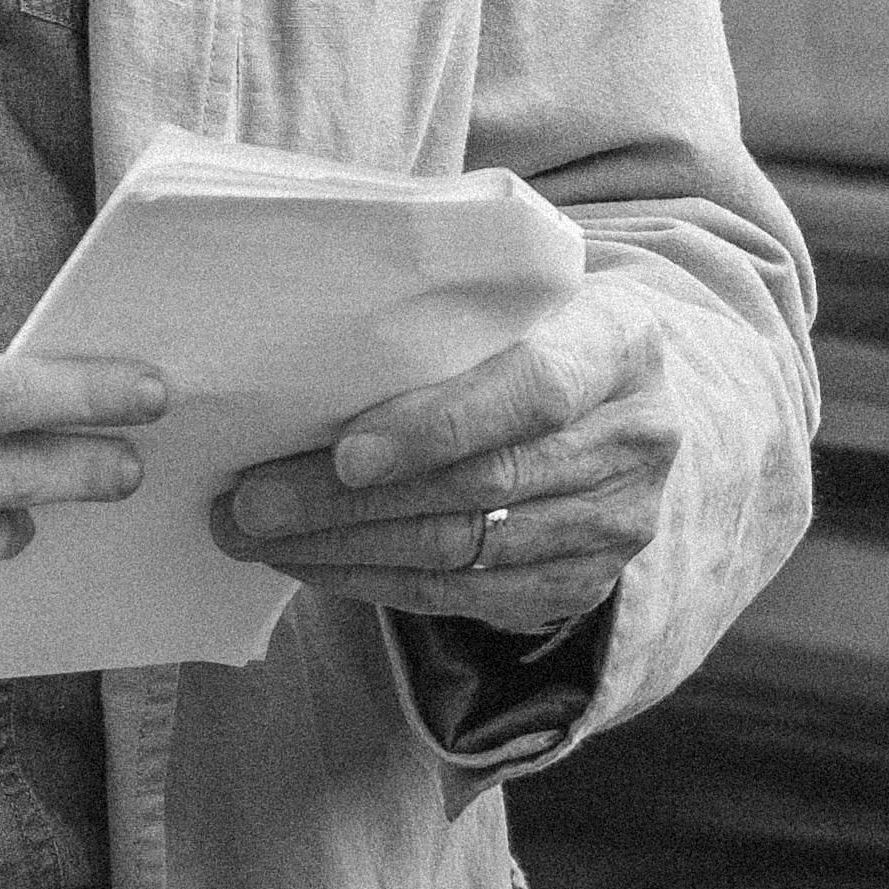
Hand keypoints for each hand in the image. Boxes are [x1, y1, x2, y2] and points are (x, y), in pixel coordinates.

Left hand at [211, 275, 675, 638]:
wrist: (632, 397)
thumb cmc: (538, 325)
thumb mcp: (519, 291)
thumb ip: (444, 312)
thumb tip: (299, 351)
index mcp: (620, 341)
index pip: (534, 389)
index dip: (440, 424)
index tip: (347, 451)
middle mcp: (636, 439)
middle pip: (482, 484)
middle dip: (351, 501)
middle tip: (251, 502)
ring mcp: (617, 524)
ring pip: (466, 551)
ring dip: (348, 550)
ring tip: (256, 537)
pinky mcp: (583, 584)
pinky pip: (467, 597)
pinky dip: (379, 582)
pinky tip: (313, 563)